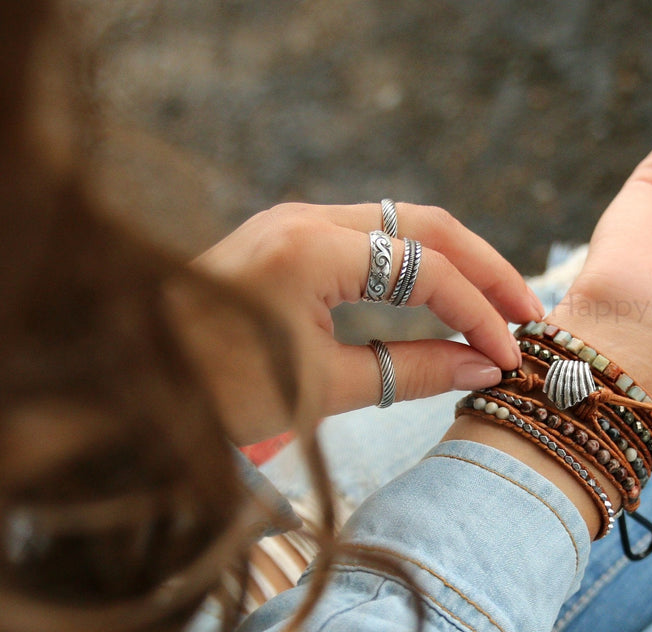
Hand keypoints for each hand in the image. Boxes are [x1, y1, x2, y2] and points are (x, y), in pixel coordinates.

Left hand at [182, 202, 539, 444]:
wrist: (123, 388)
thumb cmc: (210, 392)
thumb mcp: (319, 390)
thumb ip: (410, 372)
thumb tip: (481, 369)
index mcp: (311, 247)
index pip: (427, 266)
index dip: (479, 312)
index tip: (508, 356)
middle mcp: (303, 220)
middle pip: (426, 225)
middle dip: (484, 269)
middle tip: (529, 314)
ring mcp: (290, 226)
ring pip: (400, 228)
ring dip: (453, 266)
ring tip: (496, 309)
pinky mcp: (281, 245)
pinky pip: (368, 245)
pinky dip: (413, 272)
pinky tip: (438, 304)